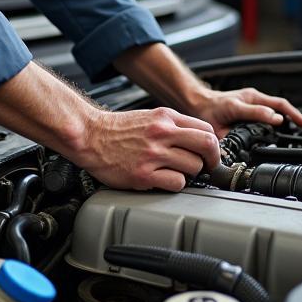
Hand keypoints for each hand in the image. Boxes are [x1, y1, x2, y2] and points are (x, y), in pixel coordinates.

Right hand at [74, 107, 220, 192]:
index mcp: (165, 117)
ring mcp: (153, 154)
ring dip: (190, 174)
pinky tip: (163, 179)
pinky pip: (177, 183)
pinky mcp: (144, 175)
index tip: (209, 154)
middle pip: (208, 145)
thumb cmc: (117, 130)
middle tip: (205, 167)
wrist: (89, 136)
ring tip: (176, 172)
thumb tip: (200, 141)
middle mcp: (162, 133)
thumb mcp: (149, 117)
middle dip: (211, 160)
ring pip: (194, 167)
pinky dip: (175, 184)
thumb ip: (174, 126)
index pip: (207, 129)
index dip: (212, 145)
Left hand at [185, 86, 301, 135]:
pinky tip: (285, 127)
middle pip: (282, 106)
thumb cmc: (209, 109)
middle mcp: (253, 99)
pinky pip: (269, 109)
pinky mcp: (250, 106)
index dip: (292, 117)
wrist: (197, 104)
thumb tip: (274, 120)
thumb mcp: (230, 112)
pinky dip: (280, 116)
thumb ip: (249, 117)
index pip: (278, 106)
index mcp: (250, 99)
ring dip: (291, 115)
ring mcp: (252, 101)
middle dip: (297, 116)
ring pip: (277, 107)